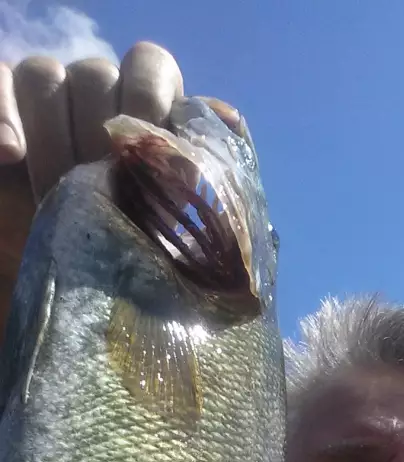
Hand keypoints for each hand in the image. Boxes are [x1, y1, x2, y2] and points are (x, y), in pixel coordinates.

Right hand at [0, 41, 183, 340]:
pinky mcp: (6, 120)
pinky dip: (3, 115)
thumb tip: (230, 123)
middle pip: (95, 74)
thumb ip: (208, 185)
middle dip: (97, 135)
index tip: (150, 156)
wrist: (77, 302)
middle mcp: (97, 98)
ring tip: (53, 197)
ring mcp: (48, 105)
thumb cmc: (137, 266)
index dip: (149, 101)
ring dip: (52, 137)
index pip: (148, 66)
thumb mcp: (179, 236)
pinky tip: (11, 155)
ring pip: (44, 76)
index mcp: (146, 112)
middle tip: (100, 194)